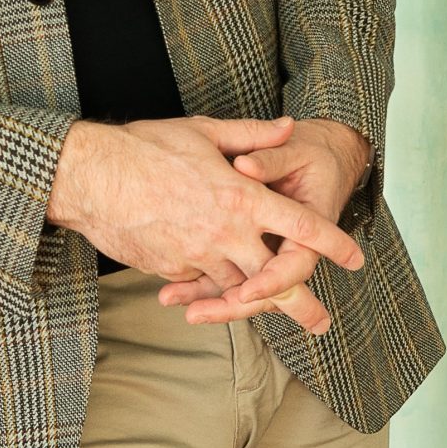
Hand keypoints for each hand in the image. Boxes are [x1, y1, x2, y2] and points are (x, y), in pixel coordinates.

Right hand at [45, 113, 363, 335]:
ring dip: (252, 296)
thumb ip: (252, 135)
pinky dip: (211, 286)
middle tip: (322, 322)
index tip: (355, 259)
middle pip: (274, 277)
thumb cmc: (147, 146)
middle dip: (300, 303)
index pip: (300, 226)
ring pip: (236, 285)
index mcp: (242, 197)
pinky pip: (201, 283)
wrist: (90, 176)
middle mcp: (226, 232)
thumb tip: (288, 125)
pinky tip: (214, 288)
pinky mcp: (171, 268)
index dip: (332, 243)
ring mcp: (197, 255)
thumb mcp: (205, 131)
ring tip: (268, 310)